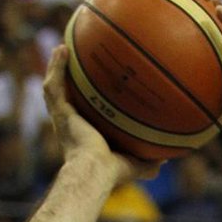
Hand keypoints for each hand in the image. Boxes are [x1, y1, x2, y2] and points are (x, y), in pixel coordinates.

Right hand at [42, 47, 158, 185]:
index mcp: (84, 136)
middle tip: (71, 63)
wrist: (96, 171)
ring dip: (56, 69)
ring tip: (63, 49)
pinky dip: (56, 67)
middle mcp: (70, 126)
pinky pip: (54, 85)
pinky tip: (62, 49)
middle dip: (66, 82)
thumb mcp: (138, 165)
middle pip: (64, 99)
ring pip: (55, 89)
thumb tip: (167, 158)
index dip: (82, 103)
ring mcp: (62, 119)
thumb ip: (151, 160)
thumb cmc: (115, 173)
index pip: (82, 116)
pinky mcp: (60, 113)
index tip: (89, 89)